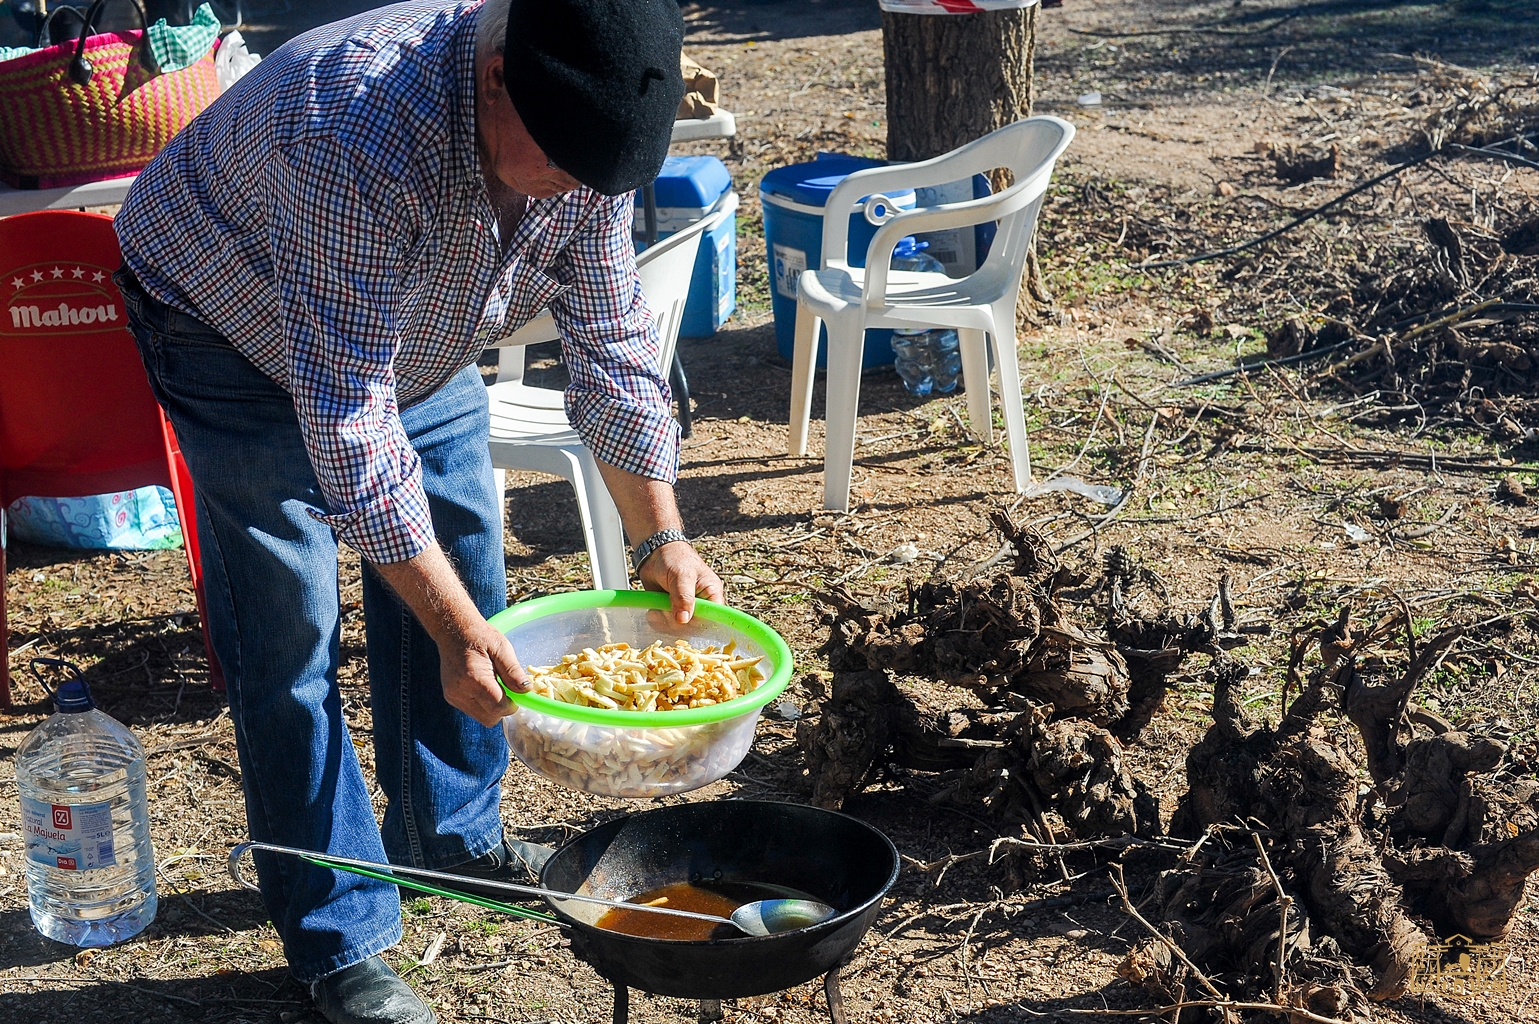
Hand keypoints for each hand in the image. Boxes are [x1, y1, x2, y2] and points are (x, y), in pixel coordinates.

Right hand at [371, 543, 529, 727]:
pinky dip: (483, 705)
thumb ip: (513, 671)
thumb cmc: (480, 637)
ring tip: (494, 685)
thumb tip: (526, 690)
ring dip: (493, 708)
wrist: (453, 631)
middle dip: (503, 708)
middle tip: (507, 689)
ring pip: (482, 717)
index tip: (518, 694)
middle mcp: (460, 692)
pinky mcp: (451, 698)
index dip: (512, 705)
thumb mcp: (502, 648)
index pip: (498, 707)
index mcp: (474, 678)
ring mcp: (453, 696)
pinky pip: (473, 711)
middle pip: (490, 718)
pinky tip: (484, 687)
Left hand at [637, 541, 723, 623]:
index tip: (684, 621)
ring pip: (679, 629)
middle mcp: (701, 605)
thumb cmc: (674, 558)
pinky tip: (653, 611)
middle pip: (695, 627)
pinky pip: (666, 626)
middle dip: (677, 622)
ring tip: (657, 608)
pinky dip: (658, 621)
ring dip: (665, 622)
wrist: (654, 554)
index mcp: (712, 594)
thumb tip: (683, 620)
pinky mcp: (671, 613)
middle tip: (666, 609)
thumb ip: (684, 597)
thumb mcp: (681, 575)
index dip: (700, 624)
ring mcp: (685, 610)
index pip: (713, 618)